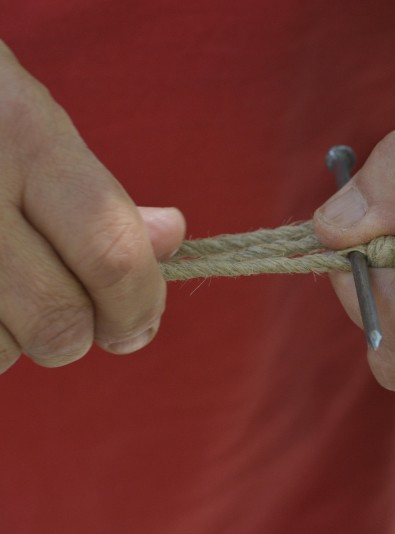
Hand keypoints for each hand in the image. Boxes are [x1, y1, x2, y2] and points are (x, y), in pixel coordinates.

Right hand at [0, 41, 184, 373]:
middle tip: (67, 311)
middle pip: (58, 322)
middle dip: (76, 333)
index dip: (139, 308)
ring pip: (0, 352)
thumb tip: (171, 238)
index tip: (138, 327)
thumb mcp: (30, 124)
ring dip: (12, 340)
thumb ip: (96, 192)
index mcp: (25, 135)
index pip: (111, 254)